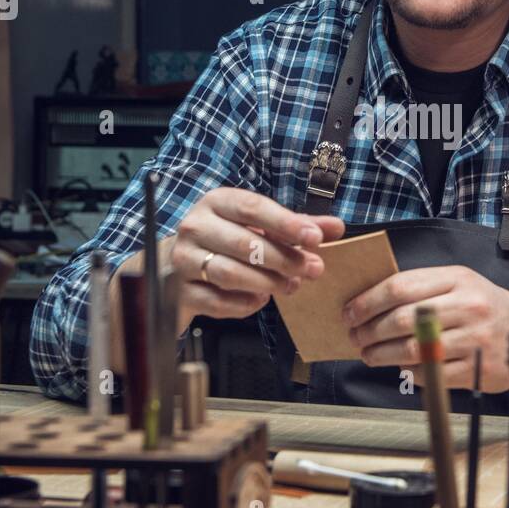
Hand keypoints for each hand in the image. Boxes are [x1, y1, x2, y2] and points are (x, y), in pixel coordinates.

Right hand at [168, 188, 343, 319]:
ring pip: (229, 273)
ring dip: (266, 282)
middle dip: (284, 259)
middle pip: (244, 244)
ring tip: (290, 286)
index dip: (286, 223)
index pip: (253, 208)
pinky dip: (244, 304)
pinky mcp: (179, 291)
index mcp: (217, 203)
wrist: (171, 267)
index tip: (315, 238)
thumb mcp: (257, 226)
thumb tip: (337, 227)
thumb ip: (296, 226)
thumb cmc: (224, 241)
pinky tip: (261, 300)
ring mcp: (184, 259)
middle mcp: (196, 226)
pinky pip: (216, 302)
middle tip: (312, 270)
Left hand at [343, 265, 508, 392]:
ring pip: (413, 348)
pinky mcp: (475, 368)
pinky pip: (430, 373)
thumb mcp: (461, 284)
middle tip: (355, 336)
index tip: (350, 311)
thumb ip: (423, 288)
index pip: (400, 286)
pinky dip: (408, 372)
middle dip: (370, 330)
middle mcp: (466, 306)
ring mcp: (472, 338)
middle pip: (402, 319)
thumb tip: (373, 302)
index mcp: (457, 279)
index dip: (368, 301)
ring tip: (368, 354)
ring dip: (381, 354)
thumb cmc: (487, 307)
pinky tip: (399, 367)